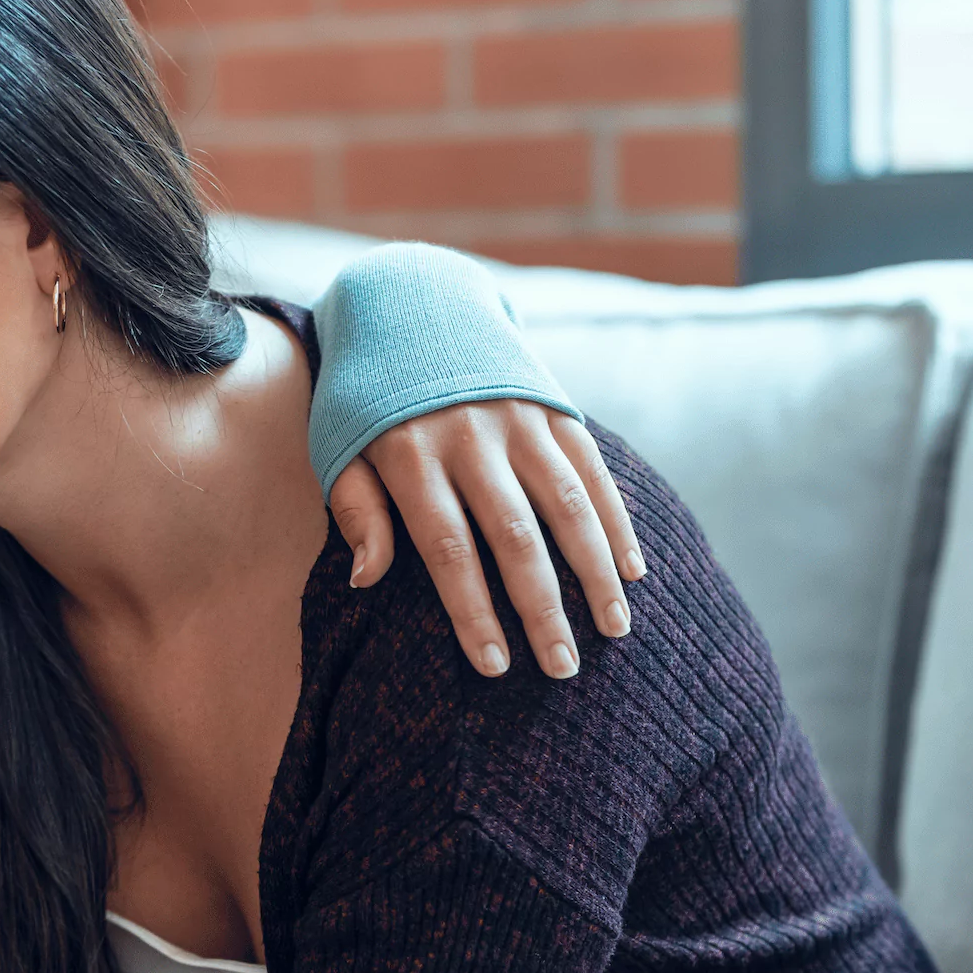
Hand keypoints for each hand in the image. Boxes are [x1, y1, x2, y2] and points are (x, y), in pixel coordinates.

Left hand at [330, 399, 643, 679]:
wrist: (412, 305)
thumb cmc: (366, 400)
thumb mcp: (340, 450)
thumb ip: (357, 512)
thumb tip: (367, 580)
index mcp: (411, 456)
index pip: (448, 549)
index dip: (472, 611)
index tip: (495, 666)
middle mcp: (472, 438)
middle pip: (515, 537)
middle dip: (542, 608)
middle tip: (564, 668)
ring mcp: (520, 420)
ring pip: (569, 506)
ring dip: (596, 572)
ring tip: (613, 630)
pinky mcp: (554, 407)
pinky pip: (593, 471)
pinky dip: (617, 522)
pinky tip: (632, 572)